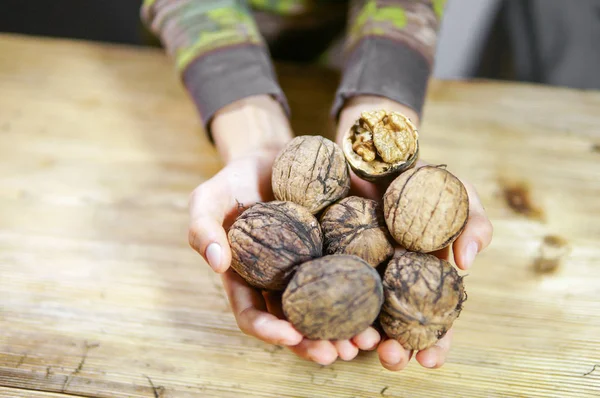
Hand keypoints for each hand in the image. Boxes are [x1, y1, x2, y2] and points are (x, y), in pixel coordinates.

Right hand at [188, 96, 380, 364]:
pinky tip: (381, 303)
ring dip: (345, 330)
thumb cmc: (233, 180)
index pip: (253, 315)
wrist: (270, 157)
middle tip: (339, 353)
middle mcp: (278, 282)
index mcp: (246, 279)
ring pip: (326, 309)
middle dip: (315, 343)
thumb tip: (218, 263)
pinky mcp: (333, 251)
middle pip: (295, 323)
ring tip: (367, 341)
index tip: (291, 337)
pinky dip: (363, 295)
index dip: (270, 331)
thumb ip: (203, 228)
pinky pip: (348, 277)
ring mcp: (308, 269)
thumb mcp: (208, 198)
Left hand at [337, 96, 493, 370]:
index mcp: (422, 276)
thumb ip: (472, 222)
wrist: (373, 150)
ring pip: (356, 313)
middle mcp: (389, 280)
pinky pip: (322, 285)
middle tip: (391, 358)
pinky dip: (320, 306)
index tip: (431, 362)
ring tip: (354, 347)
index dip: (436, 343)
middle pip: (394, 325)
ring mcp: (356, 271)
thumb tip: (465, 261)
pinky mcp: (326, 258)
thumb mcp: (457, 192)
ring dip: (355, 336)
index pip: (434, 319)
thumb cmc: (419, 176)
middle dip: (394, 349)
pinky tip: (315, 322)